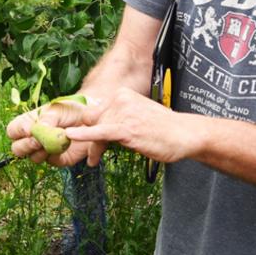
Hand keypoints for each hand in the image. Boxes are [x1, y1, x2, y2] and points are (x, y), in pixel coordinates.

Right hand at [7, 97, 92, 166]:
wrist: (93, 118)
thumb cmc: (72, 109)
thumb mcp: (58, 109)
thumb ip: (46, 119)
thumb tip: (33, 130)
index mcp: (29, 123)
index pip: (13, 131)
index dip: (18, 132)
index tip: (29, 130)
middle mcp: (34, 138)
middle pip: (17, 149)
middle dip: (27, 145)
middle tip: (39, 140)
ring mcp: (44, 150)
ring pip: (33, 158)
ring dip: (42, 151)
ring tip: (55, 141)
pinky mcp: (58, 159)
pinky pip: (51, 162)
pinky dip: (56, 155)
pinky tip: (64, 146)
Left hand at [65, 87, 195, 166]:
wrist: (185, 134)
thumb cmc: (163, 128)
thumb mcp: (138, 116)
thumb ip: (119, 117)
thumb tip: (100, 128)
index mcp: (122, 94)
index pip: (96, 110)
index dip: (90, 126)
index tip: (86, 138)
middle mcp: (121, 100)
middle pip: (93, 120)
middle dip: (88, 138)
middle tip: (93, 156)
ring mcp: (123, 113)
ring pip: (95, 130)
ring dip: (91, 147)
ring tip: (93, 160)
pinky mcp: (126, 129)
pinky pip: (100, 132)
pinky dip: (84, 135)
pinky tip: (70, 135)